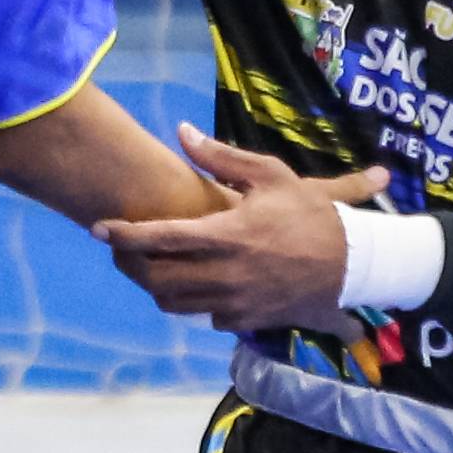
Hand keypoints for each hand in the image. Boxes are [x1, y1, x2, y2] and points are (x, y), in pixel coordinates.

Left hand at [96, 124, 392, 330]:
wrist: (354, 265)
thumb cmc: (311, 215)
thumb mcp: (271, 176)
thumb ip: (221, 157)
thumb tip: (181, 132)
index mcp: (227, 234)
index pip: (160, 236)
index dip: (124, 233)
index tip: (99, 227)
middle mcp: (225, 273)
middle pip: (157, 276)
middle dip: (132, 263)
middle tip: (122, 249)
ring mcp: (235, 301)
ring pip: (174, 303)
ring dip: (157, 286)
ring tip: (153, 267)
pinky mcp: (247, 321)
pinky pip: (205, 316)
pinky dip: (195, 302)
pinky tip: (198, 284)